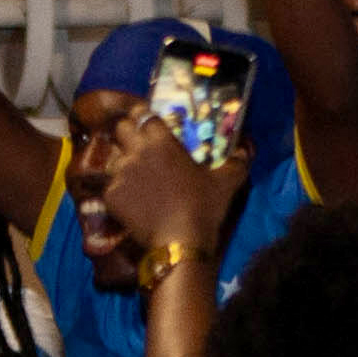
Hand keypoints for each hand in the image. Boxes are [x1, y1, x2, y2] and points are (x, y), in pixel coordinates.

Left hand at [99, 110, 230, 257]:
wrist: (180, 242)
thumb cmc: (204, 207)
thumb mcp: (226, 182)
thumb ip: (237, 162)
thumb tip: (246, 150)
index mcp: (162, 141)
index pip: (143, 114)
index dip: (144, 117)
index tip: (149, 125)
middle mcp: (137, 151)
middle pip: (121, 128)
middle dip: (127, 133)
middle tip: (138, 145)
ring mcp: (121, 173)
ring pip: (113, 157)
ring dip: (122, 163)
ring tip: (134, 176)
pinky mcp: (111, 195)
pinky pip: (111, 186)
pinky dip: (120, 191)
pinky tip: (132, 202)